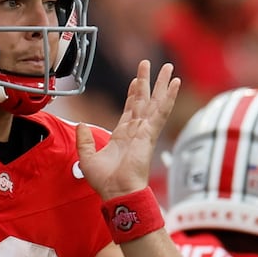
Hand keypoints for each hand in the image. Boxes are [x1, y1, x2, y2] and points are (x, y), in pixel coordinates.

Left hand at [74, 61, 178, 199]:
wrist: (117, 192)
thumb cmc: (106, 182)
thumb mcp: (87, 157)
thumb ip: (84, 139)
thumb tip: (81, 124)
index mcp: (122, 136)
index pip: (129, 109)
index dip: (132, 94)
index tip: (135, 80)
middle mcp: (136, 131)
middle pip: (143, 100)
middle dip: (147, 81)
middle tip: (149, 64)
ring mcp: (145, 131)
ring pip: (155, 101)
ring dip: (162, 84)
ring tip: (169, 68)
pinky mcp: (150, 133)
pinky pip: (161, 111)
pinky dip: (169, 97)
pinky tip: (176, 84)